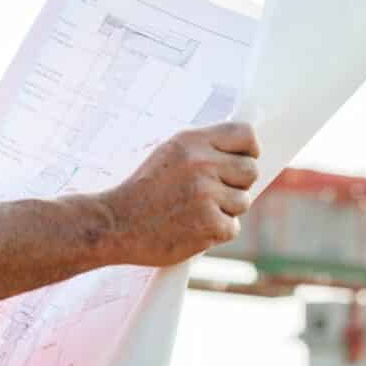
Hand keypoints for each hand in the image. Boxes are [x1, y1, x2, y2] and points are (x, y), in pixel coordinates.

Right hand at [101, 122, 259, 267]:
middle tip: (215, 192)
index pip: (244, 133)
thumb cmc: (144, 190)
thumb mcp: (169, 154)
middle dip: (238, 183)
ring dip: (225, 210)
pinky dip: (216, 232)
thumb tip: (245, 154)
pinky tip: (192, 228)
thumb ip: (204, 149)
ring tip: (196, 211)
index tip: (242, 159)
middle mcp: (201, 163)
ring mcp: (206, 194)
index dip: (249, 149)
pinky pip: (232, 227)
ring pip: (243, 202)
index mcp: (191, 141)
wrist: (116, 223)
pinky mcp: (209, 224)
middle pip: (250, 170)